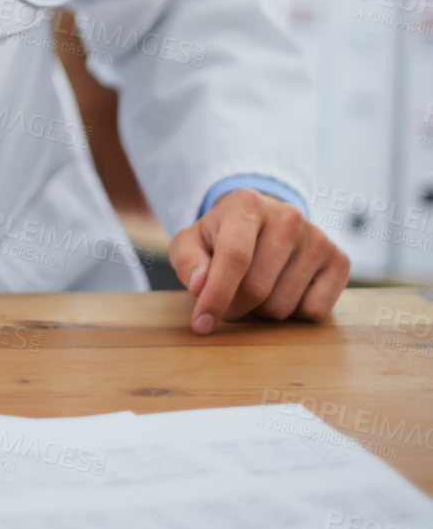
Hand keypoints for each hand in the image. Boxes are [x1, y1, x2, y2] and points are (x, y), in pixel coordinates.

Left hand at [169, 188, 349, 335]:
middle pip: (257, 289)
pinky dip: (294, 314)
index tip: (201, 324)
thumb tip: (200, 284)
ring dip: (261, 312)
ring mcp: (318, 238)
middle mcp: (288, 216)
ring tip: (257, 289)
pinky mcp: (340, 260)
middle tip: (228, 301)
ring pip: (283, 306)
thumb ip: (188, 261)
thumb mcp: (192, 242)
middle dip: (235, 308)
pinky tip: (285, 291)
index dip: (216, 296)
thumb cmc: (221, 237)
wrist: (263, 224)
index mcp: (247, 205)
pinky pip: (314, 312)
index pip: (234, 258)